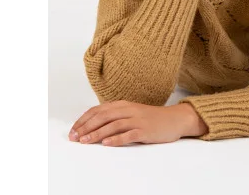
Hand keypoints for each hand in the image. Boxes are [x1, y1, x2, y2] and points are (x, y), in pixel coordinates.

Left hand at [69, 101, 205, 146]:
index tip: (73, 130)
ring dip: (97, 133)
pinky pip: (129, 134)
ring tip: (85, 141)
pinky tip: (107, 144)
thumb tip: (93, 125)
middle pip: (103, 116)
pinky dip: (117, 139)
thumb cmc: (151, 118)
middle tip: (74, 137)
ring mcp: (138, 119)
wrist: (175, 119)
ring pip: (114, 125)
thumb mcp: (132, 112)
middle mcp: (129, 110)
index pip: (99, 110)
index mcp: (124, 104)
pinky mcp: (145, 130)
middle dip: (86, 127)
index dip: (84, 119)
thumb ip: (115, 116)